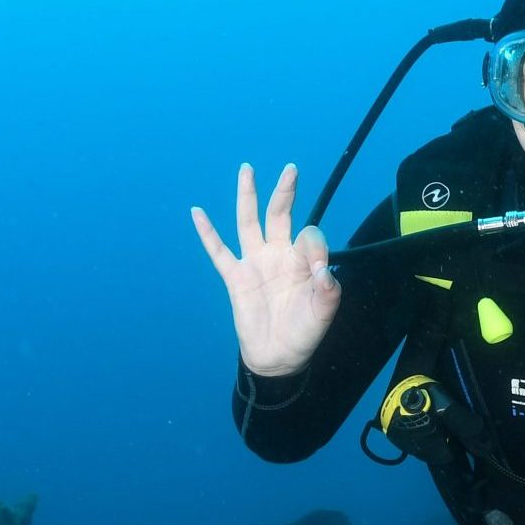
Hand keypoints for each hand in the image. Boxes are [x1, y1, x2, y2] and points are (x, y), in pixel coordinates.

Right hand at [190, 164, 340, 376]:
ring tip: (247, 170)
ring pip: (249, 222)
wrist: (278, 356)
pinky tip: (197, 212)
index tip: (318, 269)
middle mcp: (279, 254)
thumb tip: (324, 269)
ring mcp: (255, 262)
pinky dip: (207, 232)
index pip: (309, 236)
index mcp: (303, 260)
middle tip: (291, 168)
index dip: (314, 245)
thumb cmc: (304, 332)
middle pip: (280, 214)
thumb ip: (327, 290)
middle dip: (285, 192)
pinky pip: (218, 251)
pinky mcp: (235, 277)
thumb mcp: (323, 313)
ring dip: (248, 196)